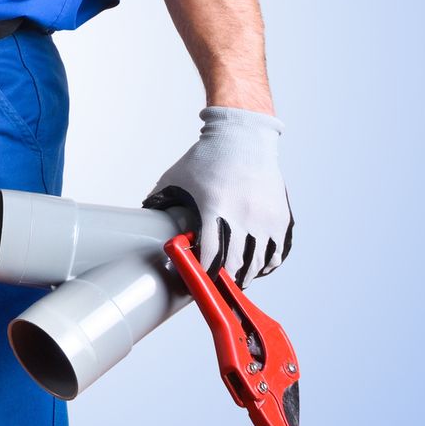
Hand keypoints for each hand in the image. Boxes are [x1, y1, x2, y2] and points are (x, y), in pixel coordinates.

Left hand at [144, 106, 292, 286]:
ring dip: (246, 275)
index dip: (205, 273)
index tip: (199, 281)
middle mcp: (245, 215)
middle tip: (217, 288)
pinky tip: (256, 267)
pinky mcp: (281, 217)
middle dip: (225, 280)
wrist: (244, 137)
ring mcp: (266, 218)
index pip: (211, 254)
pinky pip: (277, 252)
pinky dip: (267, 264)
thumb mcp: (177, 176)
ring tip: (235, 281)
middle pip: (236, 264)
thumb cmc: (208, 156)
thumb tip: (142, 216)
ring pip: (258, 263)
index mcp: (216, 207)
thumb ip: (160, 198)